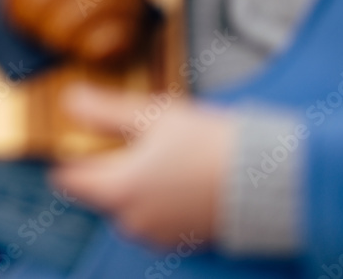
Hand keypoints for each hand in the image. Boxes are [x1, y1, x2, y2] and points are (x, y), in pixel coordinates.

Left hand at [53, 85, 235, 247]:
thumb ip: (105, 111)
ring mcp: (157, 235)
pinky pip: (155, 217)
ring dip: (138, 182)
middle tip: (138, 138)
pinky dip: (160, 198)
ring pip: (129, 204)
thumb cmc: (213, 146)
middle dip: (111, 165)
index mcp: (117, 190)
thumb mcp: (153, 116)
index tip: (81, 138)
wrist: (271, 180)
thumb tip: (71, 101)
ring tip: (167, 155)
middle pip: (101, 190)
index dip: (72, 156)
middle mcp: (131, 220)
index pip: (70, 179)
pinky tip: (182, 175)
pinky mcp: (181, 241)